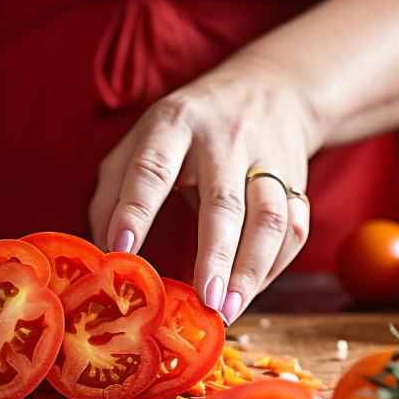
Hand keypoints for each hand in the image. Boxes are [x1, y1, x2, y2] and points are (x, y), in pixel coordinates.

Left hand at [89, 62, 318, 323]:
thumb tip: (101, 254)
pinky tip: (249, 291)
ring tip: (229, 308)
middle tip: (205, 300)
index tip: (122, 249)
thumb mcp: (141, 140)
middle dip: (215, 255)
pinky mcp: (297, 181)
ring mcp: (267, 160)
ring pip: (270, 218)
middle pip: (223, 201)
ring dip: (251, 269)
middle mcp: (225, 139)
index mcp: (175, 124)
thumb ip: (114, 191)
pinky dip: (273, 267)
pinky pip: (294, 229)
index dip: (135, 210)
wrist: (269, 89)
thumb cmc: (189, 129)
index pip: (152, 169)